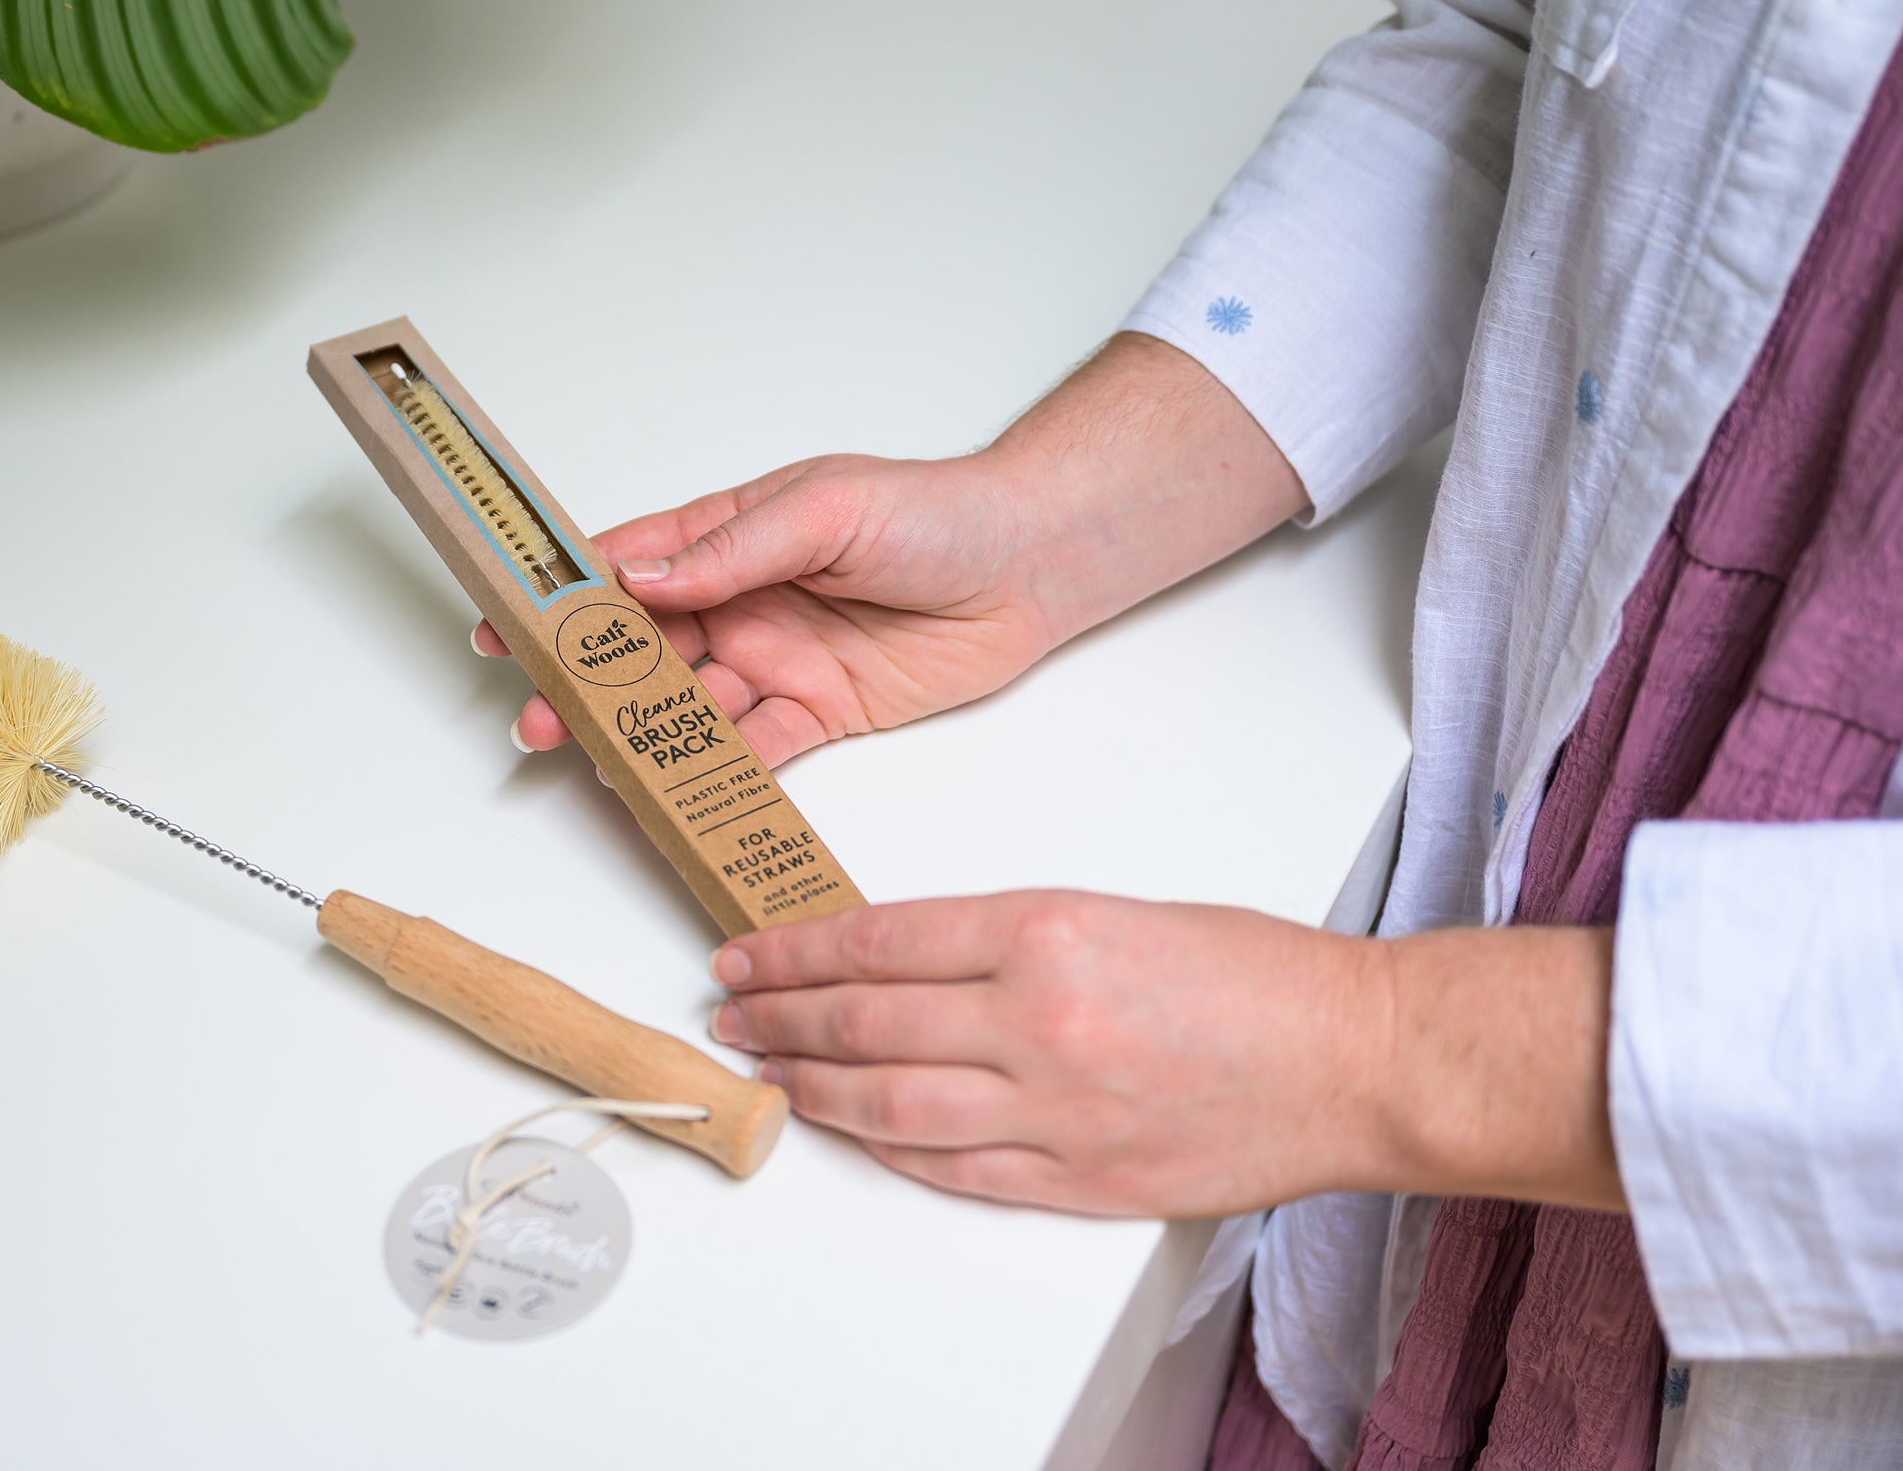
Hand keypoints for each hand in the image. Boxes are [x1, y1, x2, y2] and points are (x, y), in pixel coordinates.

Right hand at [481, 451, 1058, 766]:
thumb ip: (733, 550)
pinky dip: (716, 775)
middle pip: (643, 650)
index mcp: (731, 536)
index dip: (564, 597)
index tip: (509, 622)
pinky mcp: (818, 714)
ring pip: (689, 708)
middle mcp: (743, 602)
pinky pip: (754, 751)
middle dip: (588, 684)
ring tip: (600, 759)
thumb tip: (643, 580)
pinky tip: (679, 790)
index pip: (627, 566)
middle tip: (541, 716)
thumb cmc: (935, 513)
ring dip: (642, 735)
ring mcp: (775, 661)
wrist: (1031, 564)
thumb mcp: (825, 508)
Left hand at [708, 893, 1625, 1216]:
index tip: (745, 954)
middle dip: (779, 1018)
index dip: (792, 951)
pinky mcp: (1079, 1181)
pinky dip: (889, 1150)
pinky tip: (850, 1130)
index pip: (875, 940)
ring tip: (767, 1072)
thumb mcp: (1114, 909)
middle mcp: (1038, 1020)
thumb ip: (1003, 937)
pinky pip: (953, 1170)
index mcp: (1046, 931)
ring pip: (889, 1104)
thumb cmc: (1256, 974)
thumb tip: (898, 961)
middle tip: (731, 1013)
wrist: (1357, 1058)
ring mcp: (1056, 1112)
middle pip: (864, 1022)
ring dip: (812, 1089)